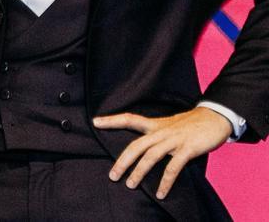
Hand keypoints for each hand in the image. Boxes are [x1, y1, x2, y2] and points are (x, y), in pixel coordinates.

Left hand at [93, 107, 231, 199]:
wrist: (215, 117)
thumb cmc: (191, 124)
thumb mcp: (170, 125)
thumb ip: (156, 134)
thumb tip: (143, 147)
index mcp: (156, 124)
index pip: (130, 119)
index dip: (112, 120)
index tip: (95, 122)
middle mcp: (161, 131)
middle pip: (136, 145)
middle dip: (122, 161)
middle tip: (112, 175)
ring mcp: (174, 140)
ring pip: (151, 156)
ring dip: (139, 172)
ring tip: (130, 185)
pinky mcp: (188, 149)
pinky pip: (173, 167)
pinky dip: (165, 181)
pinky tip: (160, 193)